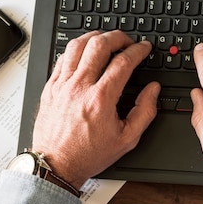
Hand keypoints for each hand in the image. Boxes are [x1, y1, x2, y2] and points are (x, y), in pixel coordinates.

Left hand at [32, 30, 159, 188]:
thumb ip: (145, 112)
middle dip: (118, 37)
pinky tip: (84, 52)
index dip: (138, 50)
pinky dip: (76, 49)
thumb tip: (153, 90)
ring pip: (77, 45)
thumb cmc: (87, 154)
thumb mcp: (127, 139)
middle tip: (127, 40)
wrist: (56, 166)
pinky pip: (62, 58)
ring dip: (95, 37)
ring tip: (106, 40)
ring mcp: (62, 85)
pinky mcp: (50, 87)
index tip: (144, 48)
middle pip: (99, 45)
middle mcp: (79, 88)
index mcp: (101, 99)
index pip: (123, 62)